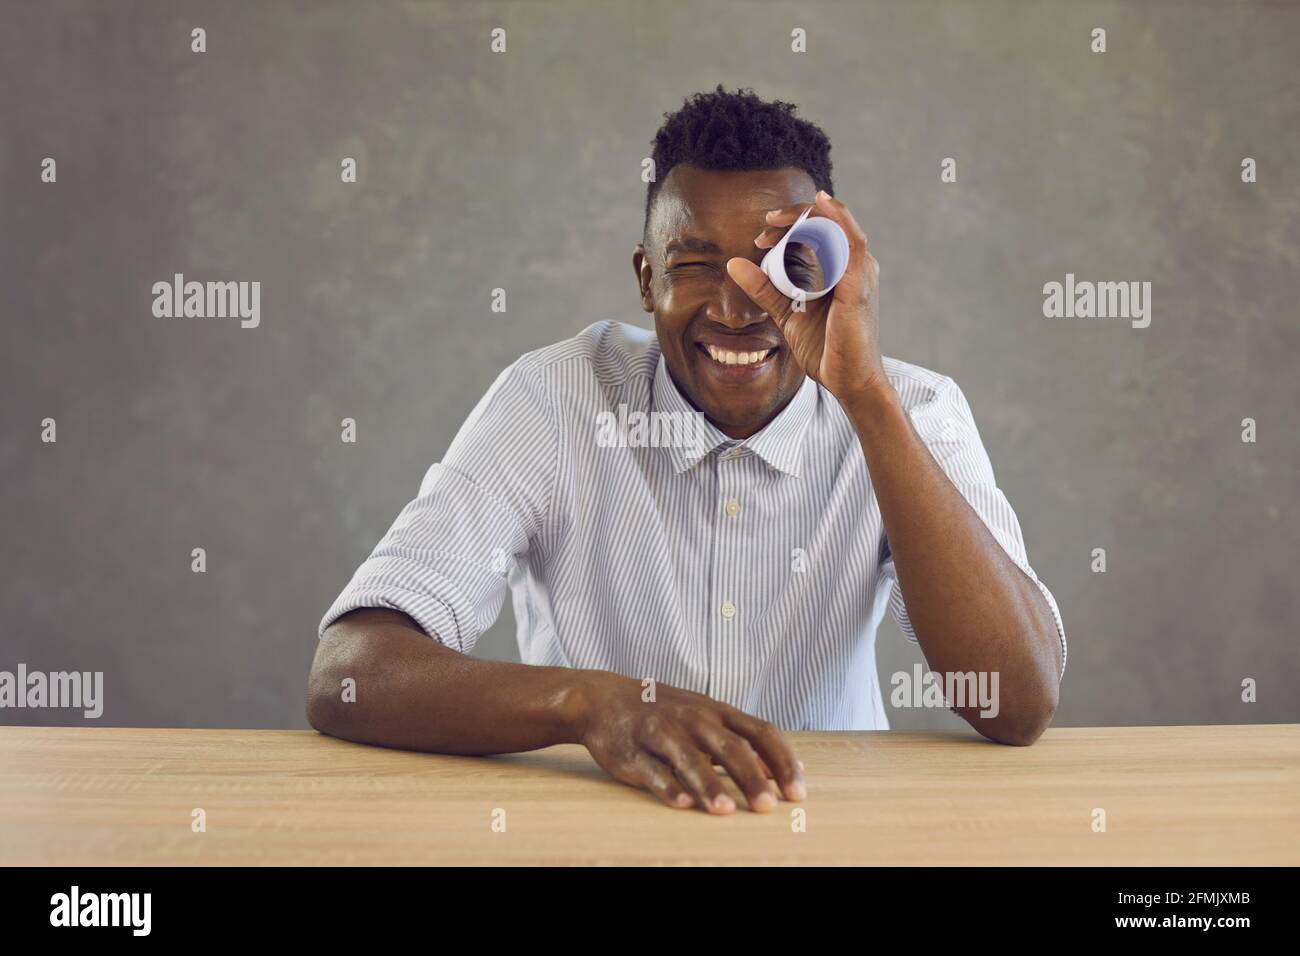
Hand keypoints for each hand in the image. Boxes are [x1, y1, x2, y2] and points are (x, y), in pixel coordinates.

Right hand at [577, 673, 806, 812]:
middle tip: (767, 807)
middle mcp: (693, 718)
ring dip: (709, 784)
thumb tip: (780, 771)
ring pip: (689, 758)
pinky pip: (652, 769)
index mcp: (717, 712)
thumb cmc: (664, 713)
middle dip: (751, 777)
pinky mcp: (632, 750)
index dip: (782, 762)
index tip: (798, 792)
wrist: (602, 699)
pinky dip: (667, 786)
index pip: (761, 732)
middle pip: (730, 746)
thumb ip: (741, 742)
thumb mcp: (706, 719)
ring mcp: (662, 732)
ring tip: (725, 810)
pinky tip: (681, 803)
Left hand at [726, 190, 887, 406]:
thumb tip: (734, 264)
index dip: (790, 225)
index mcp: (841, 269)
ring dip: (804, 218)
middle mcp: (855, 265)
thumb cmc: (826, 348)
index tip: (762, 236)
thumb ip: (764, 288)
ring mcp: (860, 273)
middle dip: (793, 219)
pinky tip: (822, 203)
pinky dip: (838, 218)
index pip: (819, 231)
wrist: (848, 380)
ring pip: (834, 227)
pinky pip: (852, 242)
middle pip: (826, 224)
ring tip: (774, 223)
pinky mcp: (859, 285)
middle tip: (764, 229)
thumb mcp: (786, 312)